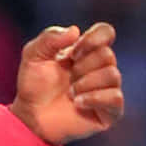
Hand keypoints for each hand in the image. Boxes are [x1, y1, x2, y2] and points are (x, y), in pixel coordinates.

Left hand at [9, 22, 122, 144]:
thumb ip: (49, 38)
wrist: (30, 115)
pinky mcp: (109, 111)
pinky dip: (94, 98)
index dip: (92, 39)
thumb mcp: (33, 55)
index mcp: (87, 50)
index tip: (72, 53)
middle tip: (67, 78)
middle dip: (81, 67)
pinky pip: (115, 98)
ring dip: (84, 83)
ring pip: (112, 75)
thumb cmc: (34, 84)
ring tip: (69, 93)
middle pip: (107, 55)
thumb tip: (75, 31)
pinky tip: (77, 102)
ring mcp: (108, 89)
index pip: (106, 32)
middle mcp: (101, 67)